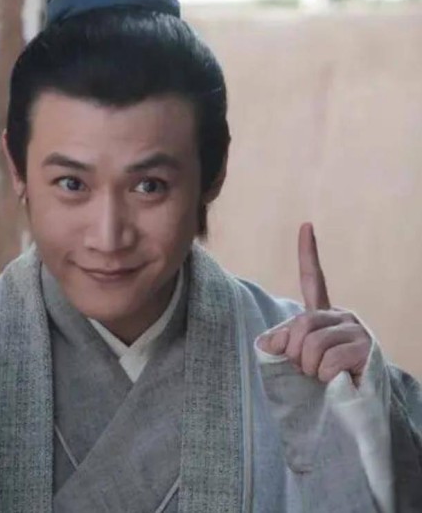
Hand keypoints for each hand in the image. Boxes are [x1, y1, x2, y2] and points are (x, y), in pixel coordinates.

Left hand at [258, 223, 371, 384]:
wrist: (353, 410)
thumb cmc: (319, 383)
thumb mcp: (293, 360)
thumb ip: (279, 344)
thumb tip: (270, 344)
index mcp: (322, 315)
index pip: (313, 279)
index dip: (308, 253)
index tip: (306, 225)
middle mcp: (341, 316)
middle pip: (300, 323)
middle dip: (293, 352)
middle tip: (304, 368)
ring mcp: (355, 330)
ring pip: (311, 344)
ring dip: (308, 367)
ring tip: (320, 376)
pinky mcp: (365, 349)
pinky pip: (327, 361)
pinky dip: (323, 377)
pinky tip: (336, 381)